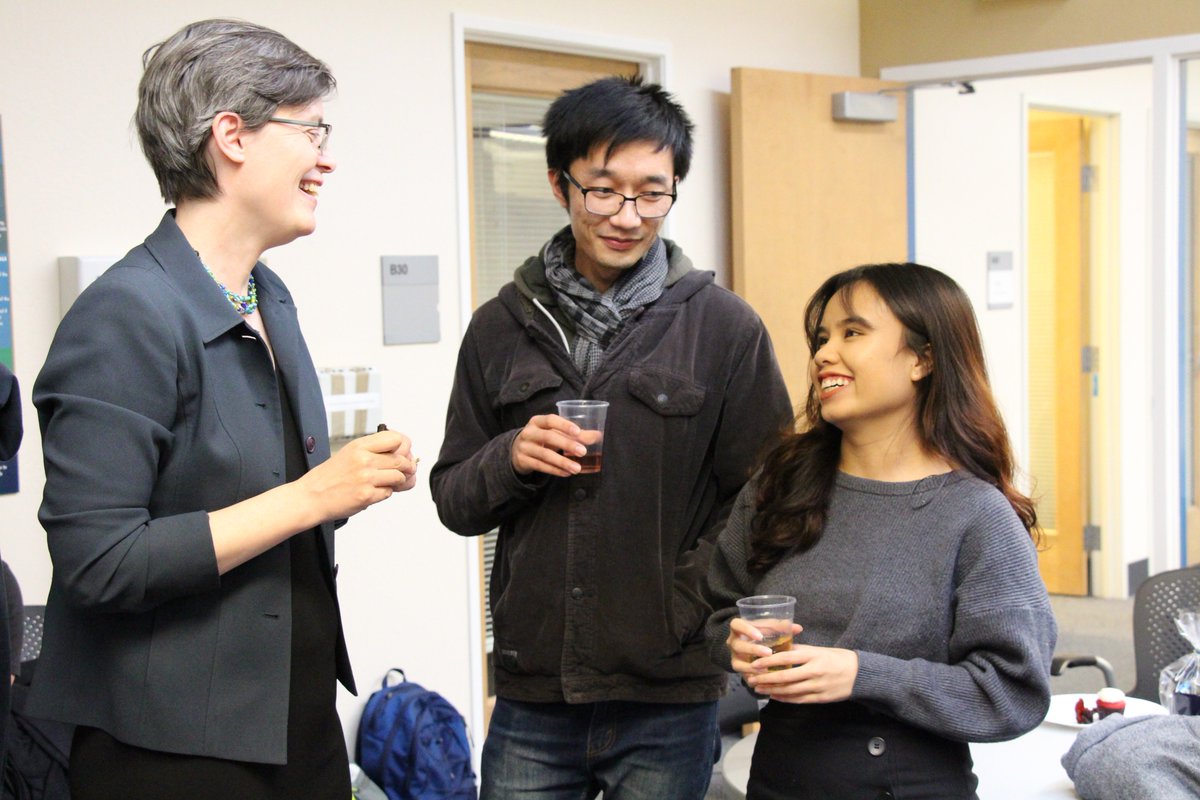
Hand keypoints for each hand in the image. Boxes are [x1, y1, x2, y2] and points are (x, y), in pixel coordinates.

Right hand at [297, 429, 416, 519]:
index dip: (405, 446)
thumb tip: (403, 453)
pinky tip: (374, 492)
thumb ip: (374, 451)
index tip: (404, 453)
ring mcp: (366, 478)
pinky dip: (385, 493)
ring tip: (387, 483)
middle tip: (404, 472)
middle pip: (401, 460)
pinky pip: (388, 493)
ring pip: (399, 477)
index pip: (396, 439)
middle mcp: (364, 459)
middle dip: (406, 467)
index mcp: (360, 446)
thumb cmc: (329, 477)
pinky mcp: (366, 495)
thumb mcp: (349, 453)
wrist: (311, 497)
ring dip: (397, 482)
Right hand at [510, 414, 586, 476]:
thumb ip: (574, 434)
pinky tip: (567, 473)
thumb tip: (597, 436)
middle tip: (583, 451)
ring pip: (545, 455)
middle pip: (548, 437)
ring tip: (577, 468)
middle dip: (567, 444)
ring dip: (562, 462)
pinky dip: (555, 470)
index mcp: (537, 421)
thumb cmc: (541, 438)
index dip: (564, 425)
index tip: (578, 432)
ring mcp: (524, 447)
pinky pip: (541, 466)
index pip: (550, 420)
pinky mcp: (523, 461)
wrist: (516, 450)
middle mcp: (528, 432)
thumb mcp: (554, 433)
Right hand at [726, 618, 803, 679]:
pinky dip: (754, 678)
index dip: (746, 630)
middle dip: (753, 650)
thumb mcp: (768, 628)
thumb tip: (798, 628)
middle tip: (769, 653)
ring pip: (738, 664)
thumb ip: (780, 627)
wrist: (749, 646)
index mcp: (738, 628)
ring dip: (752, 668)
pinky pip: (743, 676)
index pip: (736, 624)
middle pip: (738, 645)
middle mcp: (733, 642)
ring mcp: (734, 657)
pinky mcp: (739, 670)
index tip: (760, 636)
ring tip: (767, 670)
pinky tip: (765, 680)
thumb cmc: (761, 633)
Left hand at [745, 644, 858, 703]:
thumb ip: (800, 651)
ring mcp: (817, 686)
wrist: (859, 674)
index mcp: (813, 656)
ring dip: (772, 690)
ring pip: (790, 690)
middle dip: (766, 679)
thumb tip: (780, 650)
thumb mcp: (819, 650)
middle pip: (785, 677)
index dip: (769, 662)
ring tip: (758, 688)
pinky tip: (774, 696)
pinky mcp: (820, 698)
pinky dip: (785, 698)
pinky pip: (799, 699)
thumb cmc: (837, 658)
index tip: (755, 663)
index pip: (787, 658)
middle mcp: (814, 671)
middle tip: (751, 679)